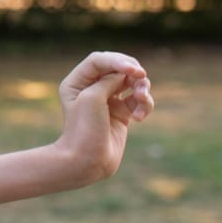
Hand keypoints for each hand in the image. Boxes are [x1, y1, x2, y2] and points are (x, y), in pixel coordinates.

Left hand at [54, 51, 154, 185]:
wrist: (87, 162)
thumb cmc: (84, 130)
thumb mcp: (92, 98)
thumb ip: (109, 80)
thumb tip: (125, 73)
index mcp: (77, 81)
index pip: (99, 60)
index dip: (118, 61)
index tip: (134, 71)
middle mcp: (91, 88)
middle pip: (118, 68)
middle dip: (133, 74)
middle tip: (141, 81)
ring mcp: (107, 100)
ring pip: (132, 83)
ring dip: (142, 89)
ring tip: (141, 101)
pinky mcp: (121, 113)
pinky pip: (139, 101)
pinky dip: (144, 105)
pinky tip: (139, 117)